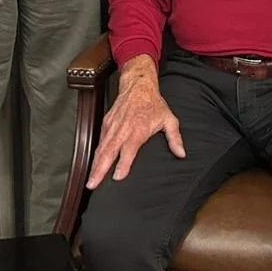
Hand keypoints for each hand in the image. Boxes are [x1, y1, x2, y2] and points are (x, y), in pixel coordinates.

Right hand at [87, 65, 184, 187]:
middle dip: (100, 169)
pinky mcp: (107, 123)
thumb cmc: (153, 103)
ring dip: (95, 165)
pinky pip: (100, 141)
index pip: (129, 149)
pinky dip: (95, 154)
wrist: (138, 85)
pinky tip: (94, 165)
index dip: (123, 163)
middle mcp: (123, 128)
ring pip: (101, 148)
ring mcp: (113, 126)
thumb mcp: (169, 119)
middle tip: (93, 185)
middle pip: (109, 152)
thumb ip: (175, 138)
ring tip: (90, 181)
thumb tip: (181, 153)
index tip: (118, 177)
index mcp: (138, 129)